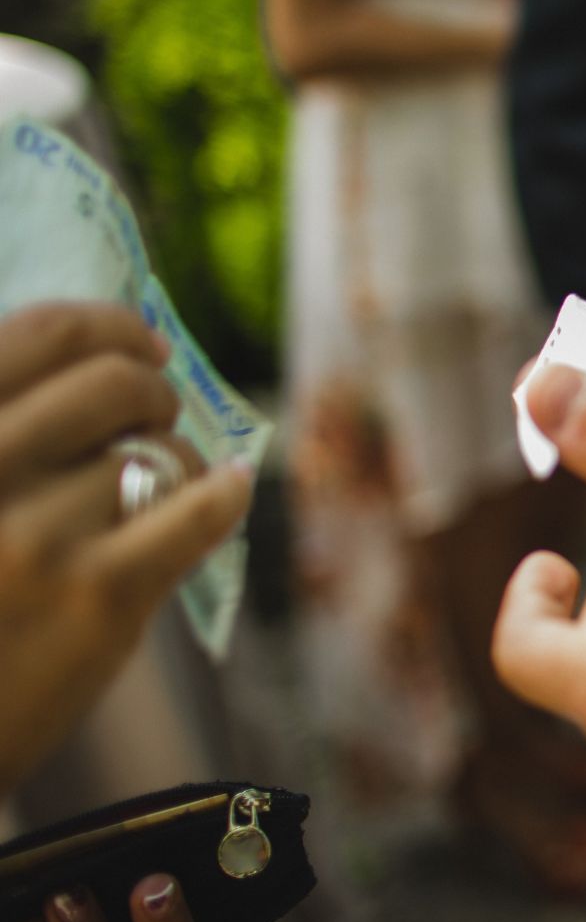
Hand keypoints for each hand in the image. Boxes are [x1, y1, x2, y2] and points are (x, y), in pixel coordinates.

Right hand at [0, 304, 253, 794]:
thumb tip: (103, 356)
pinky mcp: (99, 594)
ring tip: (162, 493)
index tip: (143, 341)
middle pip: (116, 382)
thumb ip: (9, 431)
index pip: (41, 333)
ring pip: (160, 454)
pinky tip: (228, 489)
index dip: (112, 326)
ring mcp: (37, 534)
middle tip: (156, 417)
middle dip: (153, 392)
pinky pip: (200, 510)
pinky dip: (225, 493)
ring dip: (179, 465)